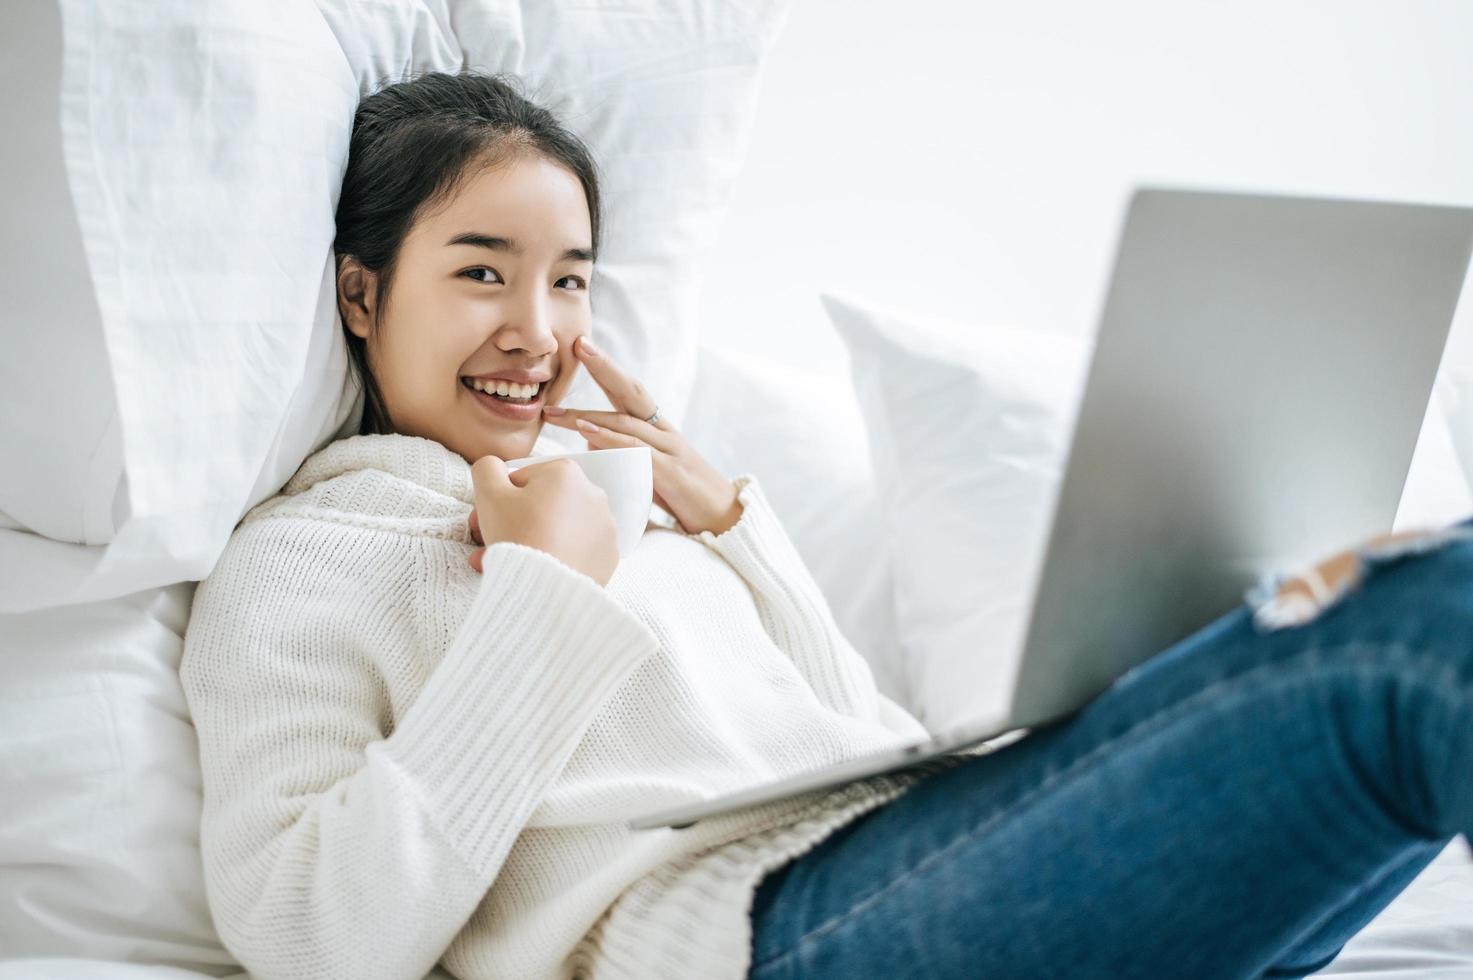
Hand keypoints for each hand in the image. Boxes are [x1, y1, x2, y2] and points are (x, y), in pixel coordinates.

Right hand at [466, 455, 619, 585]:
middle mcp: (593, 494)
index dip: (497, 500)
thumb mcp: (489, 493)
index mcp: (566, 473)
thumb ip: (487, 468)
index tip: (484, 521)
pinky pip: (576, 551)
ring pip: (557, 529)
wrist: (545, 590)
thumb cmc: (517, 536)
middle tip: (489, 545)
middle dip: (512, 523)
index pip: (521, 480)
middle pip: (541, 505)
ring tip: (508, 562)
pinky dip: (556, 558)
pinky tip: (534, 571)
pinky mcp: (607, 556)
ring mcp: (605, 527)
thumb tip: (493, 467)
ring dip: (531, 541)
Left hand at [536, 334, 743, 537]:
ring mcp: (670, 449)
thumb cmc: (685, 497)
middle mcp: (665, 431)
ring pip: (626, 422)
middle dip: (603, 366)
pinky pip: (637, 450)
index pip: (629, 391)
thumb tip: (590, 441)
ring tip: (556, 411)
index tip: (580, 348)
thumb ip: (622, 453)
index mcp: (659, 429)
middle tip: (578, 345)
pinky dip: (610, 439)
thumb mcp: (650, 471)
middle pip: (631, 390)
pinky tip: (588, 433)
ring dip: (588, 414)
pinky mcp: (672, 472)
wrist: (727, 519)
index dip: (607, 369)